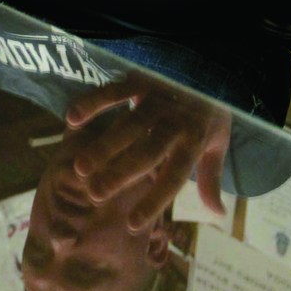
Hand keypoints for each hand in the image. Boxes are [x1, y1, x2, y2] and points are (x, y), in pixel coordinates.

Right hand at [66, 73, 231, 230]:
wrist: (211, 64)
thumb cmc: (210, 109)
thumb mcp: (218, 142)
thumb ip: (211, 177)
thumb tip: (218, 215)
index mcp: (194, 141)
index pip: (174, 176)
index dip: (155, 200)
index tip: (132, 225)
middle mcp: (175, 123)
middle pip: (147, 152)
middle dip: (121, 174)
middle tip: (95, 194)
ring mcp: (157, 99)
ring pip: (129, 125)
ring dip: (104, 146)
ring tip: (80, 168)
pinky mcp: (142, 79)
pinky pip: (115, 91)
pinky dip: (94, 103)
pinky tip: (72, 118)